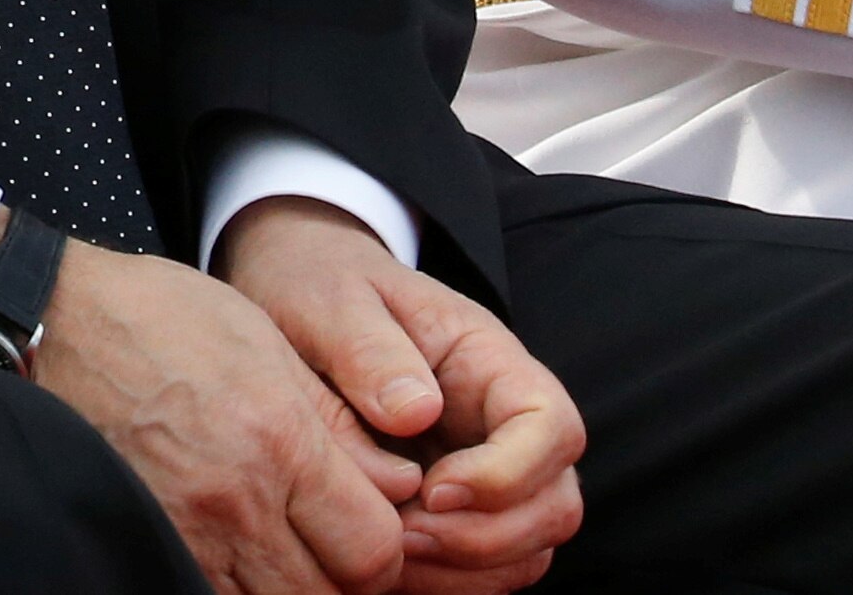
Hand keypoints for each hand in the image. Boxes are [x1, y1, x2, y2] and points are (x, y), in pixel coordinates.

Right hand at [26, 238, 408, 593]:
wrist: (54, 320)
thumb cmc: (162, 317)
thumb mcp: (267, 341)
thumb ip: (342, 422)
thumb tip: (403, 485)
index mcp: (279, 439)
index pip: (374, 549)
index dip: (387, 549)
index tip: (374, 526)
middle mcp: (236, 499)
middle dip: (345, 576)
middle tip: (332, 542)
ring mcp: (186, 532)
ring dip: (292, 585)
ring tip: (283, 544)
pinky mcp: (149, 543)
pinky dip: (240, 586)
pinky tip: (239, 551)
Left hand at [221, 199, 584, 592]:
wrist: (297, 294)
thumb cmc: (321, 287)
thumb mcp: (330, 297)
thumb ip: (369, 349)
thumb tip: (417, 412)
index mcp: (489, 360)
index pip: (550, 426)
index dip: (508, 474)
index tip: (433, 488)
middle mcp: (503, 423)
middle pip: (555, 503)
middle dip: (487, 538)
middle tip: (400, 534)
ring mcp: (487, 472)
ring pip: (527, 550)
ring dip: (465, 569)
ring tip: (386, 551)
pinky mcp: (454, 512)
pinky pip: (480, 570)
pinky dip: (443, 581)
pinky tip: (381, 562)